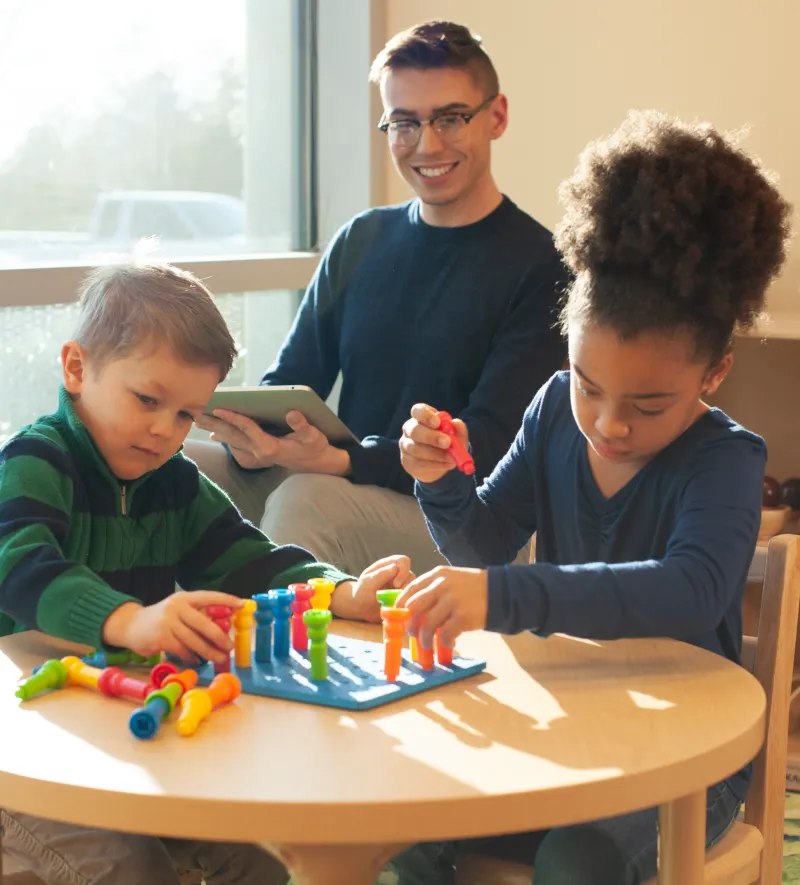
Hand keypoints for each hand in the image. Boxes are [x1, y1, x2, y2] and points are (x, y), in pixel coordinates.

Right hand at [102, 591, 244, 663]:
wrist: (131, 625)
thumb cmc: (162, 619)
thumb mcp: (178, 609)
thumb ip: (196, 614)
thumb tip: (223, 626)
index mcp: (185, 598)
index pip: (210, 596)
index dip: (227, 600)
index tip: (242, 604)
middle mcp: (177, 607)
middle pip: (205, 624)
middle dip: (220, 637)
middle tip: (229, 647)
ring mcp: (168, 622)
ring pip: (195, 640)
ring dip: (209, 652)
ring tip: (219, 658)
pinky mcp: (162, 638)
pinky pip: (183, 650)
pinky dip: (192, 657)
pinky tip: (197, 661)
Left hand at [195, 409, 350, 475]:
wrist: (314, 463)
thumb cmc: (314, 447)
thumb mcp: (313, 436)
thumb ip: (302, 426)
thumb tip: (292, 413)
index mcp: (271, 447)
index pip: (248, 429)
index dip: (234, 418)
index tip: (219, 408)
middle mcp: (260, 451)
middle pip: (233, 435)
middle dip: (214, 424)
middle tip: (196, 414)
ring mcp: (256, 454)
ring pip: (232, 440)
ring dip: (215, 430)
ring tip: (198, 421)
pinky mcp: (257, 453)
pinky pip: (236, 445)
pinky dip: (224, 438)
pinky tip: (214, 435)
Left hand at [330, 555, 415, 622]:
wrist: (361, 609)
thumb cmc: (361, 593)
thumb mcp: (367, 584)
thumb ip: (380, 575)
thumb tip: (395, 567)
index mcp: (389, 564)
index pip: (403, 561)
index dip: (403, 571)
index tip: (395, 584)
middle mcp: (399, 574)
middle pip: (411, 575)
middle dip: (405, 587)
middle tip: (395, 598)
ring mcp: (403, 586)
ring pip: (414, 589)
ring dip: (406, 597)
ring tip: (394, 605)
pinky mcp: (405, 598)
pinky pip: (413, 599)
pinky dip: (407, 604)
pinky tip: (397, 609)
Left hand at [395, 566, 487, 648]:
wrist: (500, 592)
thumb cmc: (472, 588)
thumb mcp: (450, 579)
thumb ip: (432, 590)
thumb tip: (411, 610)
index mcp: (436, 575)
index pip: (409, 590)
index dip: (400, 607)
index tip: (398, 618)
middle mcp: (441, 586)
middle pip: (413, 608)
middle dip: (410, 625)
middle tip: (412, 634)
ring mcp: (452, 600)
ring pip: (427, 625)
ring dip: (424, 638)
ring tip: (428, 644)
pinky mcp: (462, 616)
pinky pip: (444, 634)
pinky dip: (443, 642)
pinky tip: (449, 643)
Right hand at [400, 403, 468, 483]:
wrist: (440, 463)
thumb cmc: (447, 443)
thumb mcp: (457, 436)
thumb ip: (458, 429)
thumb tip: (456, 423)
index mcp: (421, 417)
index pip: (417, 411)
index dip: (426, 416)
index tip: (438, 422)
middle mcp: (409, 429)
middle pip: (414, 430)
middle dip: (431, 436)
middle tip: (447, 442)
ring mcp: (405, 446)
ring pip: (416, 449)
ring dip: (436, 454)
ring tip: (451, 458)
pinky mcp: (407, 462)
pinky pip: (419, 463)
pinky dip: (436, 465)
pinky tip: (446, 464)